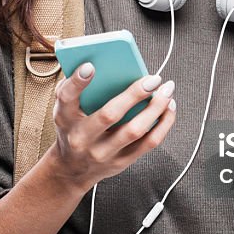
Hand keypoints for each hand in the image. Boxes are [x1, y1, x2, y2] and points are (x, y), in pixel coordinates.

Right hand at [48, 64, 176, 191]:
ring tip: (166, 91)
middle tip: (153, 79)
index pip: (67, 98)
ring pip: (135, 131)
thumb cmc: (72, 129)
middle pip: (109, 115)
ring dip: (156, 108)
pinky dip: (163, 123)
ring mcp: (103, 152)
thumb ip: (75, 87)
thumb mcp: (64, 109)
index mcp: (65, 119)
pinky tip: (168, 107)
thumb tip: (99, 64)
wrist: (72, 169)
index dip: (77, 82)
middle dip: (134, 95)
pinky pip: (149, 143)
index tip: (90, 65)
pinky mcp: (122, 161)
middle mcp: (82, 138)